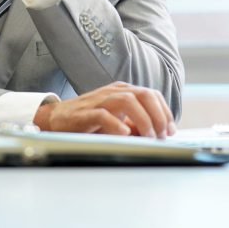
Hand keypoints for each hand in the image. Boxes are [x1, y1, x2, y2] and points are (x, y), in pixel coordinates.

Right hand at [33, 81, 176, 137]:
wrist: (57, 118)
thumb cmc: (89, 120)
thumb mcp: (117, 120)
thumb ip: (136, 124)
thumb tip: (158, 133)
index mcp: (123, 91)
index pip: (151, 94)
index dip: (164, 111)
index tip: (170, 130)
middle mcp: (113, 92)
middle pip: (143, 94)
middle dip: (158, 115)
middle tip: (162, 135)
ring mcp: (100, 100)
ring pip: (127, 100)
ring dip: (143, 119)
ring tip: (148, 136)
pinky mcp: (86, 113)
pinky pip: (103, 114)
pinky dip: (116, 124)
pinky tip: (125, 134)